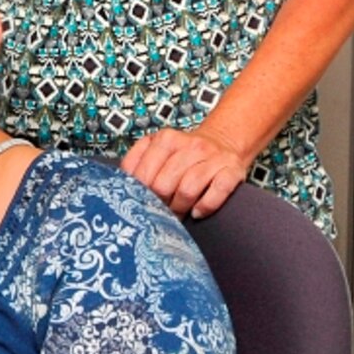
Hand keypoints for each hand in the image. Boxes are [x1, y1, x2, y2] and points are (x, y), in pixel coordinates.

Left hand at [121, 126, 251, 217]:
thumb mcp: (158, 148)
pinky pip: (217, 192)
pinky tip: (197, 212)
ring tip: (177, 214)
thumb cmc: (184, 154)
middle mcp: (190, 145)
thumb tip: (121, 188)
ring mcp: (213, 158)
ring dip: (179, 209)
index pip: (143, 174)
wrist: (224, 141)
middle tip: (160, 213)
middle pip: (163, 185)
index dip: (140, 195)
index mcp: (166, 139)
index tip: (141, 204)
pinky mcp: (232, 171)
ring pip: (187, 190)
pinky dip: (205, 206)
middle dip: (159, 205)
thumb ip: (137, 162)